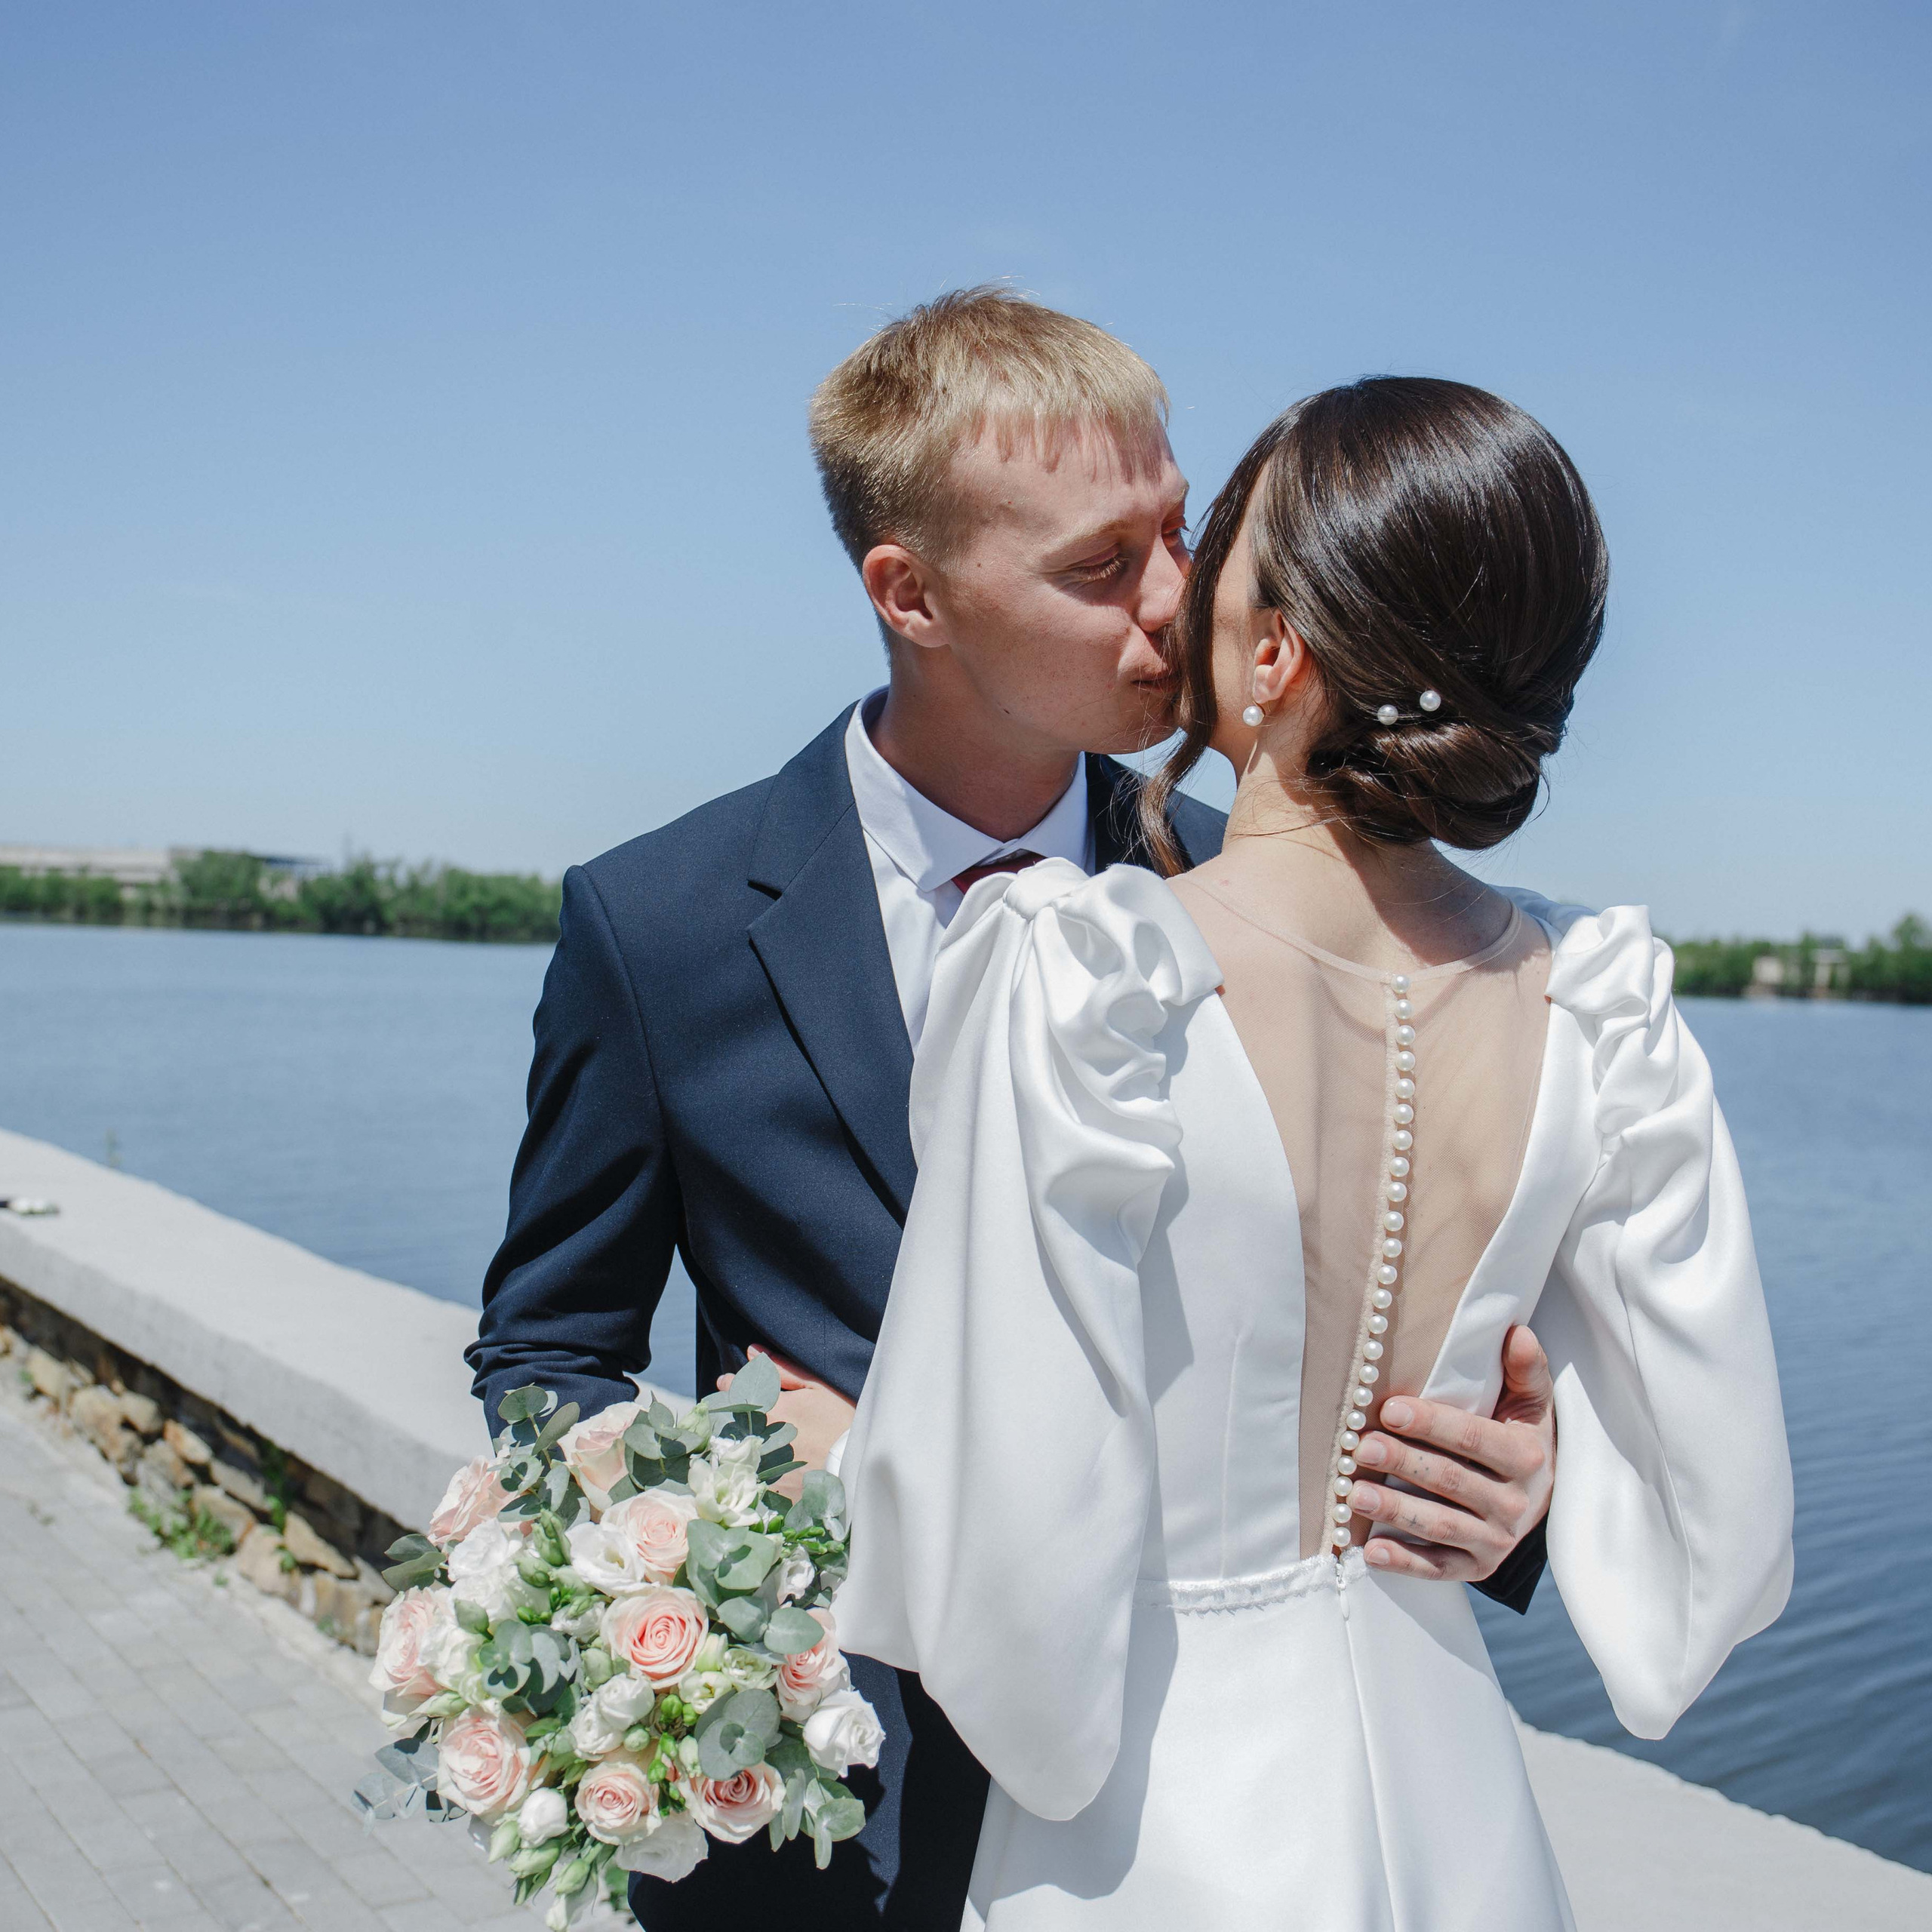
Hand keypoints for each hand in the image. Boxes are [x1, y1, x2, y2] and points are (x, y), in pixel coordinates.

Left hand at [716, 1346, 855, 1499]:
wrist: (856, 1463)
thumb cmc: (840, 1419)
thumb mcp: (816, 1387)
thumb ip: (782, 1370)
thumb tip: (751, 1351)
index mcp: (770, 1408)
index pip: (734, 1391)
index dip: (729, 1385)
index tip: (726, 1382)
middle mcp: (761, 1436)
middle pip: (734, 1421)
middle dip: (736, 1413)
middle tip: (750, 1413)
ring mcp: (765, 1464)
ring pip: (740, 1448)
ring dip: (745, 1440)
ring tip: (765, 1438)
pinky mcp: (772, 1487)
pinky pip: (755, 1474)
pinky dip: (759, 1466)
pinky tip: (775, 1462)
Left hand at [1347, 1324, 1555, 1582]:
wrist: (1539, 1498)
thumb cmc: (1520, 1436)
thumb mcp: (1531, 1403)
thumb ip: (1525, 1369)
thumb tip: (1516, 1331)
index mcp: (1527, 1457)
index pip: (1475, 1439)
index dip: (1432, 1424)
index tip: (1389, 1410)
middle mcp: (1516, 1503)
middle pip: (1452, 1481)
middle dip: (1404, 1463)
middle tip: (1360, 1448)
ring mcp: (1496, 1540)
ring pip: (1441, 1526)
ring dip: (1396, 1511)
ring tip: (1354, 1495)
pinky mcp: (1477, 1567)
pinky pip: (1439, 1568)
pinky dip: (1405, 1563)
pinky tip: (1372, 1551)